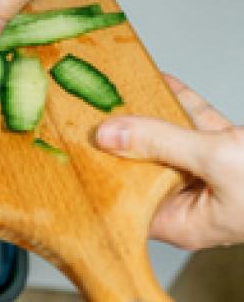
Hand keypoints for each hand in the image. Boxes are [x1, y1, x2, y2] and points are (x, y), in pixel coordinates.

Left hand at [95, 74, 243, 249]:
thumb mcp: (215, 161)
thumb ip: (160, 144)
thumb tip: (108, 135)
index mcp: (185, 221)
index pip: (125, 200)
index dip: (101, 176)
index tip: (74, 149)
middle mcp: (194, 202)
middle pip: (143, 167)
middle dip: (121, 139)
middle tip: (88, 111)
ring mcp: (213, 176)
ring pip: (170, 142)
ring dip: (148, 115)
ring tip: (118, 90)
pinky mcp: (232, 152)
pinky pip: (198, 126)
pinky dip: (182, 103)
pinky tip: (164, 81)